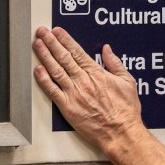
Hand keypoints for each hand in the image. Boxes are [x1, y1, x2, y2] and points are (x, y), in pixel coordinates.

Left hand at [32, 27, 164, 164]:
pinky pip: (53, 91)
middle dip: (51, 42)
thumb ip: (115, 63)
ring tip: (37, 44)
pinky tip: (38, 70)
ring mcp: (74, 94)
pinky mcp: (68, 108)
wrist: (121, 133)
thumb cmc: (125, 111)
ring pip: (56, 70)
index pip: (77, 51)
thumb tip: (107, 50)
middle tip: (42, 32)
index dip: (65, 39)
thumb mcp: (128, 82)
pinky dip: (44, 80)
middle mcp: (83, 81)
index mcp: (97, 73)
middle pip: (63, 57)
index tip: (56, 31)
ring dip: (45, 55)